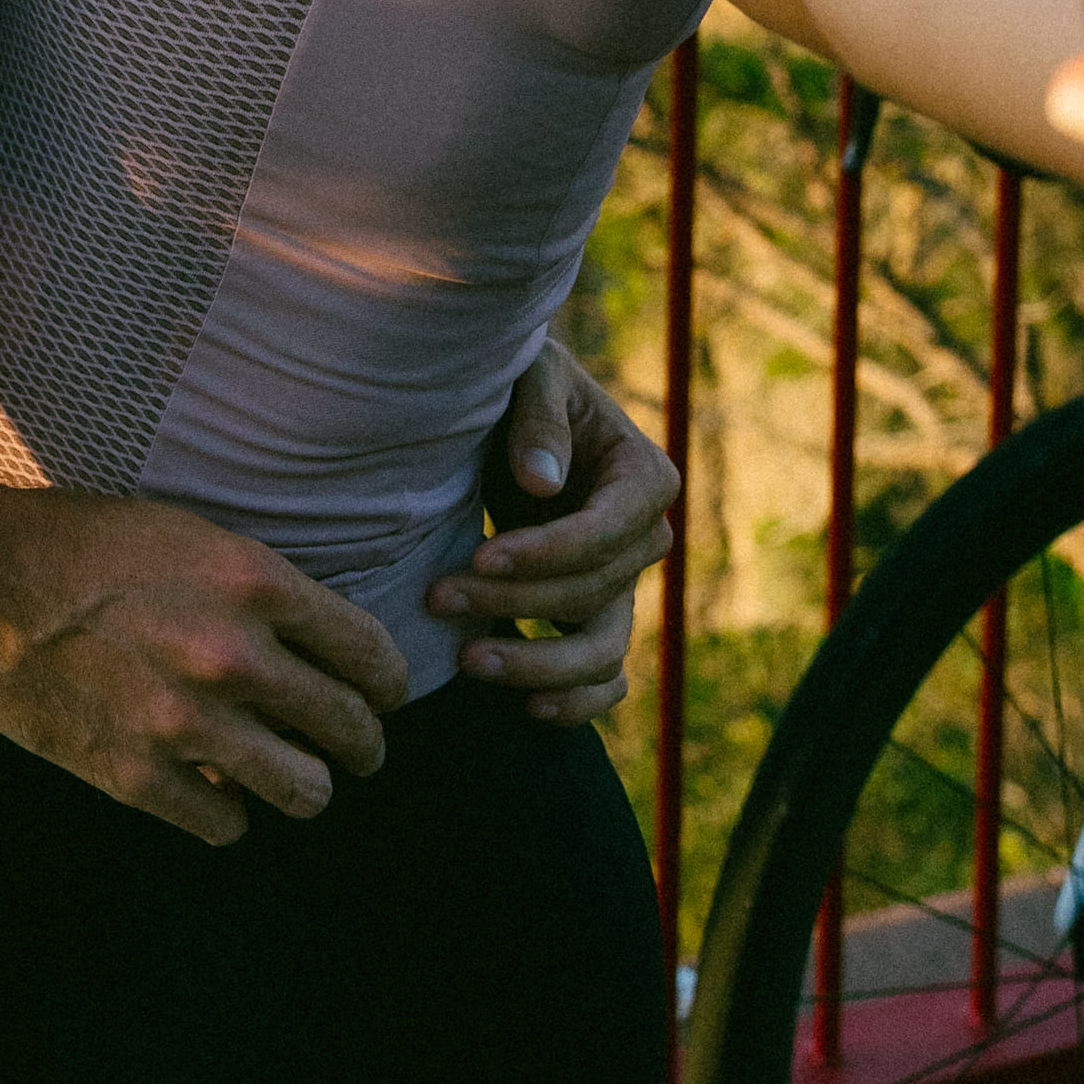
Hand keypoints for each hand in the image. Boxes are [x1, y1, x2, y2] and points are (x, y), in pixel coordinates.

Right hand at [0, 484, 408, 847]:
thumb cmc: (84, 543)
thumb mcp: (190, 535)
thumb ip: (257, 590)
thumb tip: (312, 645)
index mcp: (253, 582)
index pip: (369, 653)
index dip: (387, 684)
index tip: (383, 695)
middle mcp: (232, 656)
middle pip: (351, 730)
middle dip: (363, 745)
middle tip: (354, 749)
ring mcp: (185, 723)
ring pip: (303, 791)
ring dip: (305, 787)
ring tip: (293, 778)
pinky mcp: (135, 774)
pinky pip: (224, 825)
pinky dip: (227, 814)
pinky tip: (215, 796)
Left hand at [424, 332, 676, 723]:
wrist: (512, 413)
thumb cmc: (522, 384)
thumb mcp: (533, 376)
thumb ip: (538, 420)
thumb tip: (542, 483)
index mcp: (645, 477)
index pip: (602, 534)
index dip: (544, 553)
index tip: (479, 557)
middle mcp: (646, 538)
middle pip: (589, 593)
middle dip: (511, 600)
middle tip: (436, 597)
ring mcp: (624, 584)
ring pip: (599, 651)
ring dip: (535, 665)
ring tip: (467, 659)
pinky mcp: (598, 616)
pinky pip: (604, 678)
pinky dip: (576, 702)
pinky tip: (527, 707)